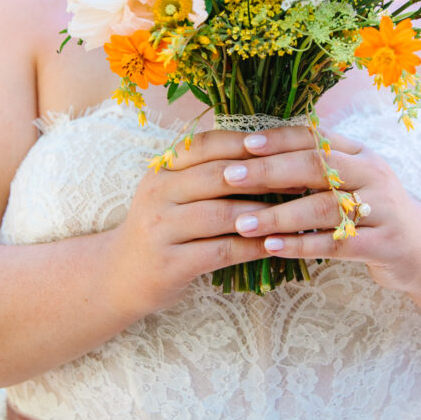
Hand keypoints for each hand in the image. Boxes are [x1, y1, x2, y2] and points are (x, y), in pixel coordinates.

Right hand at [105, 130, 280, 318]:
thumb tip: (266, 151)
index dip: (245, 143)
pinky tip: (277, 245)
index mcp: (162, 169)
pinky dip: (253, 247)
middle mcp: (158, 193)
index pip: (206, 145)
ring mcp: (160, 229)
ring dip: (264, 213)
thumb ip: (208, 171)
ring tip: (297, 212)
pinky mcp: (169, 264)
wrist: (119, 276)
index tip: (284, 147)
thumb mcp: (174, 192)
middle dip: (264, 176)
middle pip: (218, 176)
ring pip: (222, 214)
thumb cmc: (162, 228)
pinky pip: (221, 251)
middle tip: (301, 179)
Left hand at [224, 125, 420, 292]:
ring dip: (279, 215)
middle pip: (318, 166)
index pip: (316, 136)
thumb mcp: (348, 180)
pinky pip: (337, 245)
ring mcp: (383, 210)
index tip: (244, 144)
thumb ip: (312, 165)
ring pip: (324, 208)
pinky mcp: (386, 245)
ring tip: (242, 222)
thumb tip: (252, 150)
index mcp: (360, 152)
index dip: (280, 139)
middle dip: (270, 171)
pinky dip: (301, 245)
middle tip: (230, 177)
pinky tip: (271, 247)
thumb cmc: (369, 210)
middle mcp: (373, 174)